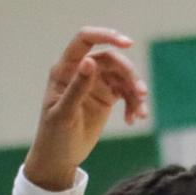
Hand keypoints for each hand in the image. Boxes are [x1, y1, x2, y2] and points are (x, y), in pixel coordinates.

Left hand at [24, 27, 148, 191]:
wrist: (59, 158)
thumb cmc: (54, 135)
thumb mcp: (64, 113)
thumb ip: (77, 87)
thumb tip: (90, 62)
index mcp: (65, 69)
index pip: (85, 40)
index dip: (106, 36)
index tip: (128, 44)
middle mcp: (81, 72)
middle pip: (112, 60)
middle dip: (129, 74)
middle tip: (140, 94)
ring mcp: (95, 84)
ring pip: (122, 77)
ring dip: (135, 92)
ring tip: (141, 112)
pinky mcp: (106, 98)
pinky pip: (126, 94)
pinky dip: (134, 105)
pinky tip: (134, 120)